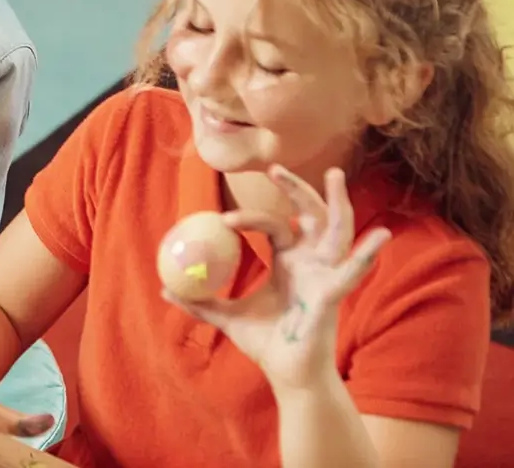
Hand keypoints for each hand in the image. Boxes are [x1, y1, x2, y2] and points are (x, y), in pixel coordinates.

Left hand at [163, 165, 390, 390]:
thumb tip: (164, 287)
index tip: (223, 218)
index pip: (277, 225)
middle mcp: (311, 263)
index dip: (253, 216)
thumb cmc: (266, 344)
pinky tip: (379, 237)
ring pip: (337, 231)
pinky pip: (350, 272)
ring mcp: (325, 275)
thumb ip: (199, 301)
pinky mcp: (333, 295)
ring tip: (335, 175)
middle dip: (297, 189)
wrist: (287, 375)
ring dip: (337, 203)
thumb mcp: (226, 316)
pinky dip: (365, 255)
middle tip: (274, 167)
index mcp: (289, 262)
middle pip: (310, 215)